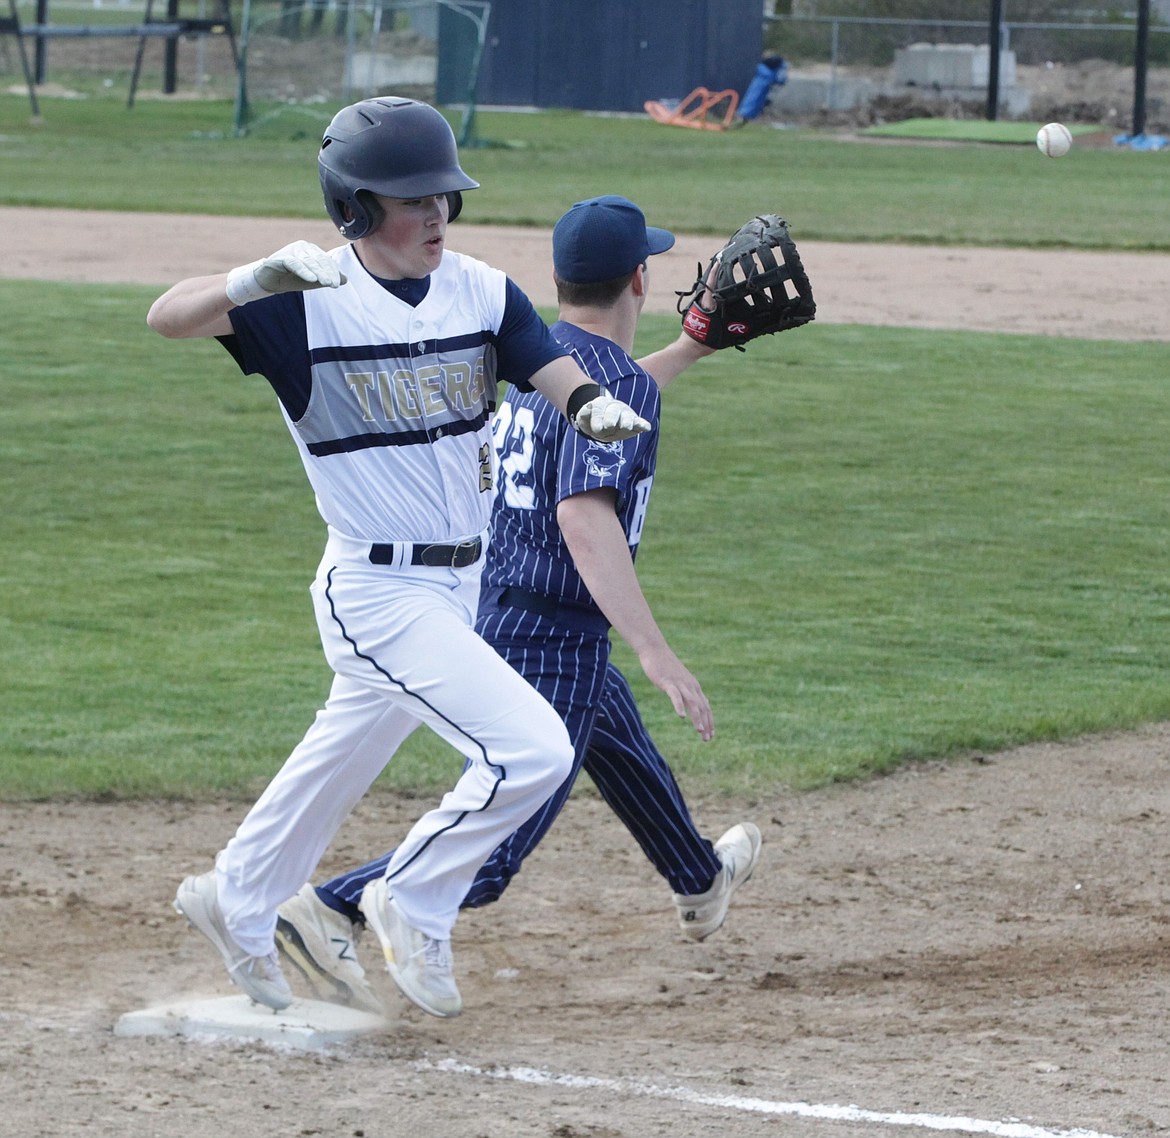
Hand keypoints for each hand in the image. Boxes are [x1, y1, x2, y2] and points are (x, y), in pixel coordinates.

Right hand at [226, 240, 346, 306]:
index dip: (333, 272)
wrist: (270, 281)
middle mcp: (304, 248)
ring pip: (309, 262)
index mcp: (312, 251)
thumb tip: (346, 279)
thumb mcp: (313, 281)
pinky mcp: (282, 257)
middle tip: (334, 285)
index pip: (326, 261)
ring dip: (318, 273)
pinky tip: (311, 279)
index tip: (338, 284)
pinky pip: (295, 263)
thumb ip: (328, 278)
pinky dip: (304, 271)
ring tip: (326, 283)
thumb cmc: (292, 279)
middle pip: (319, 261)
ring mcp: (292, 250)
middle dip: (327, 273)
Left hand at [570, 390, 650, 441]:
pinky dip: (643, 424)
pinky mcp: (634, 423)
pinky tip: (646, 428)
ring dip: (627, 421)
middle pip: (614, 410)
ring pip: (627, 416)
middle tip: (609, 425)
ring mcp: (625, 414)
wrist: (602, 424)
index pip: (598, 408)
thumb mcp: (583, 418)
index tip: (596, 429)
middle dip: (611, 417)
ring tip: (626, 427)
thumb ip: (583, 414)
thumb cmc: (591, 421)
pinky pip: (640, 423)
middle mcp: (615, 407)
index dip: (597, 418)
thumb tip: (587, 408)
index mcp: (601, 404)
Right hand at [639, 644, 713, 740]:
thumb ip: (688, 690)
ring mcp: (680, 684)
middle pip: (702, 707)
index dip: (709, 721)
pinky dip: (679, 706)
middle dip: (706, 723)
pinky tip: (681, 716)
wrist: (655, 650)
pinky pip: (676, 695)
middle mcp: (690, 686)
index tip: (711, 735)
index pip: (705, 706)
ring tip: (699, 730)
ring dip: (697, 717)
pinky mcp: (668, 682)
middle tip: (707, 739)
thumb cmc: (666, 666)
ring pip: (692, 703)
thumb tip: (697, 700)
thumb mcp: (680, 680)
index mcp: (694, 687)